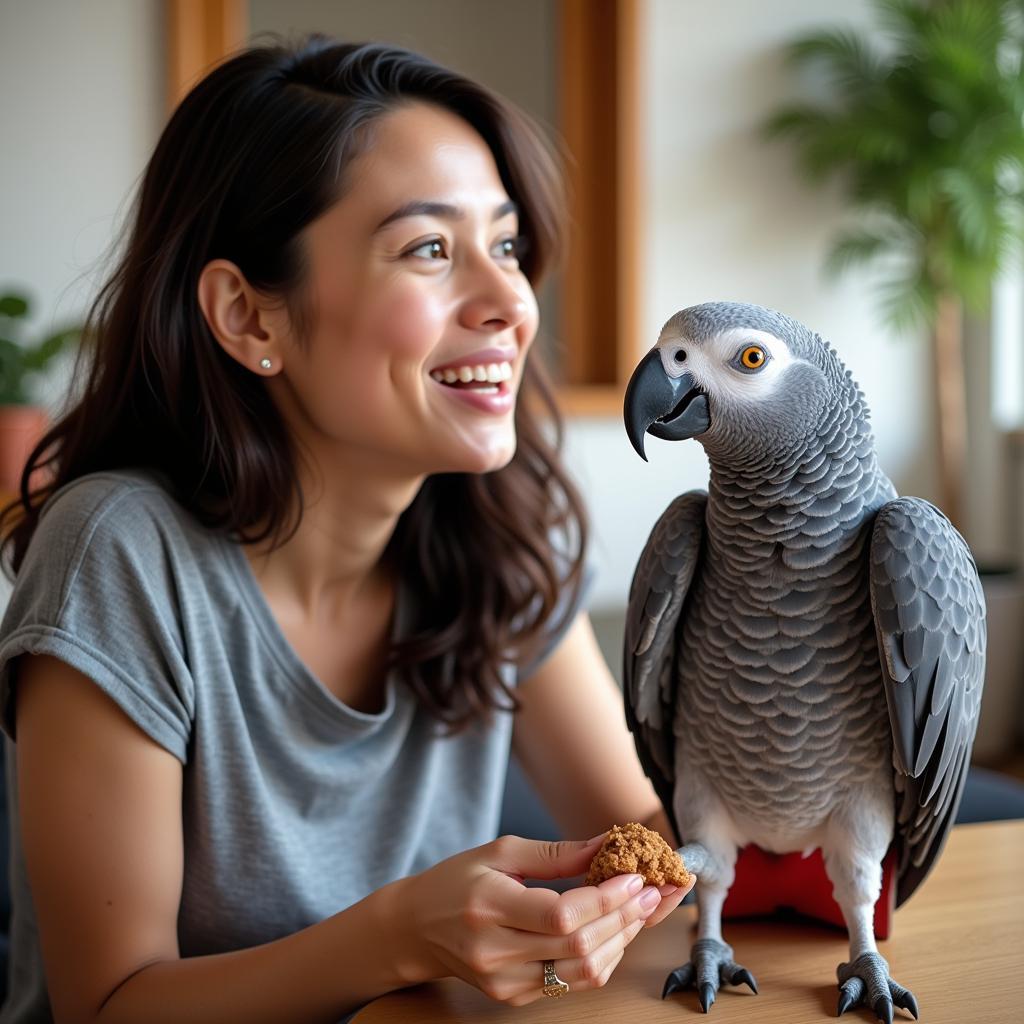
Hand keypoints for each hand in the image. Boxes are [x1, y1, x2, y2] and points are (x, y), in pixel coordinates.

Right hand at [394, 833, 693, 1006]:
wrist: (415, 928)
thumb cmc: (456, 881)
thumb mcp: (500, 852)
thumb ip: (556, 853)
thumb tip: (607, 844)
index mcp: (488, 907)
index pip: (560, 915)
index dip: (605, 898)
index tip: (636, 875)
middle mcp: (494, 952)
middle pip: (579, 946)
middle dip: (626, 917)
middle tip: (654, 890)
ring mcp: (504, 982)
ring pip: (583, 972)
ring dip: (622, 940)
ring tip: (642, 910)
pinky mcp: (513, 997)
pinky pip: (571, 984)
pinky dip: (602, 956)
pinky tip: (614, 931)